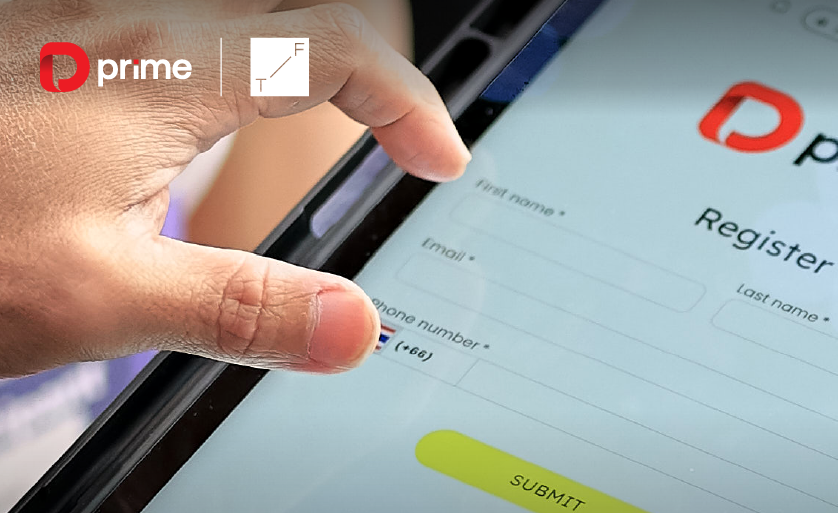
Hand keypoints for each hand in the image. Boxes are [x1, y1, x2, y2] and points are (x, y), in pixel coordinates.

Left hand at [0, 0, 468, 376]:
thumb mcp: (96, 296)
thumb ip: (241, 308)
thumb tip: (356, 326)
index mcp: (162, 69)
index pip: (331, 51)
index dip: (404, 102)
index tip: (437, 159)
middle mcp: (126, 21)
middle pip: (291, 8)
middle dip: (362, 61)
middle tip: (392, 126)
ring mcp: (76, 23)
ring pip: (229, 10)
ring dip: (293, 47)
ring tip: (312, 109)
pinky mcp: (41, 42)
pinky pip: (166, 25)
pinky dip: (223, 53)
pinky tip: (194, 108)